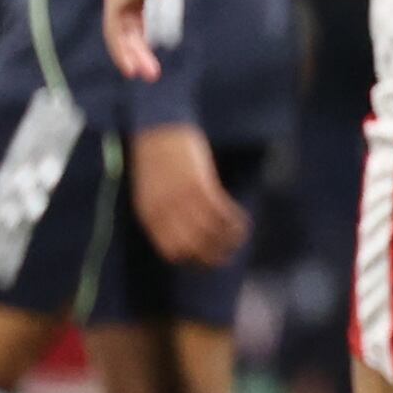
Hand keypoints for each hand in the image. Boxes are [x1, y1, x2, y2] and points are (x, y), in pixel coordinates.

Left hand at [103, 0, 212, 80]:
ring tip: (145, 75)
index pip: (131, 15)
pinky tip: (132, 65)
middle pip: (124, 25)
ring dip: (131, 55)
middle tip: (150, 75)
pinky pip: (114, 29)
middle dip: (137, 52)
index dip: (139, 38)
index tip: (147, 58)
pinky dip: (122, 49)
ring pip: (118, 31)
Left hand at [128, 123, 250, 267]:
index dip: (193, 261)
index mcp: (150, 216)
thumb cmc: (155, 161)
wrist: (157, 131)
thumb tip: (185, 235)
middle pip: (193, 248)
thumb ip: (163, 214)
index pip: (173, 253)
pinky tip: (242, 219)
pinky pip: (222, 211)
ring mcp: (183, 198)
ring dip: (229, 239)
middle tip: (228, 254)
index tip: (207, 259)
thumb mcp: (150, 193)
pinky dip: (235, 220)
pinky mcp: (200, 183)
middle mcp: (165, 211)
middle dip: (213, 256)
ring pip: (211, 233)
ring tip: (239, 236)